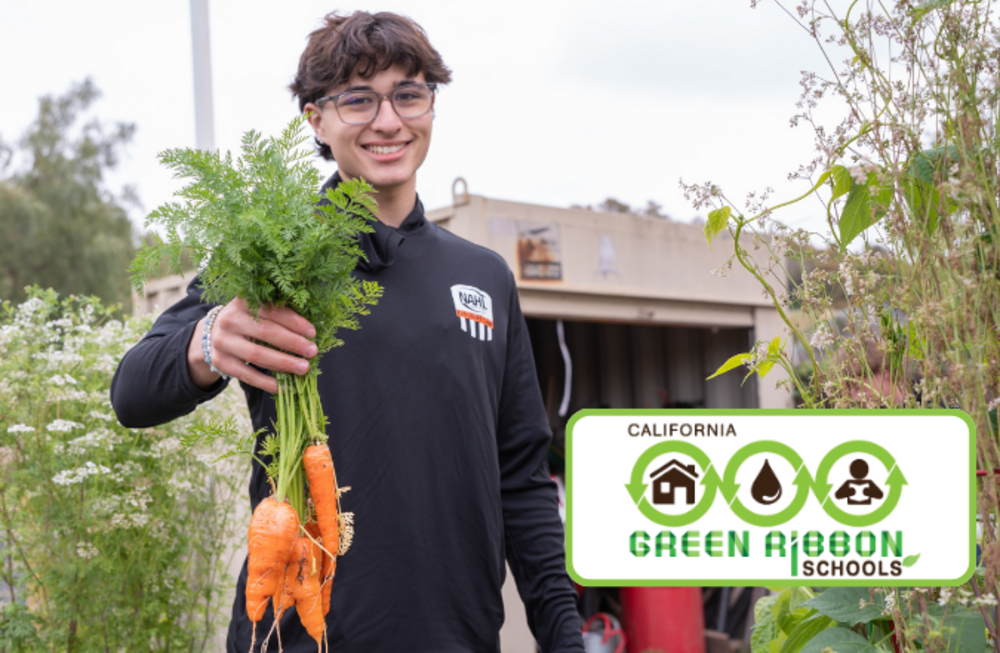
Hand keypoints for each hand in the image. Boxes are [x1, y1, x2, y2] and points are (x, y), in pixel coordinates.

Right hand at [187, 298, 317, 392]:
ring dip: (283, 363)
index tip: (313, 333)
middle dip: (293, 343)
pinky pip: (246, 374)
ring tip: (303, 368)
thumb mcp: (257, 310)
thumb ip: (278, 315)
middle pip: (266, 332)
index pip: (272, 310)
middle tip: (312, 351)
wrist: (214, 333)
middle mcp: (230, 319)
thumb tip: (309, 333)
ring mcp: (222, 341)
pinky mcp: (220, 361)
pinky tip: (283, 387)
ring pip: (257, 355)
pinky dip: (266, 382)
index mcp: (242, 301)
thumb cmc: (247, 321)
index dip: (294, 322)